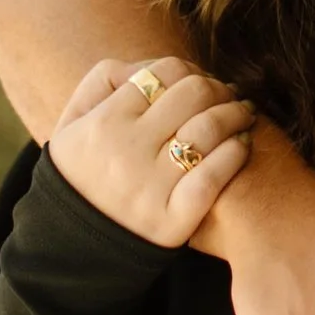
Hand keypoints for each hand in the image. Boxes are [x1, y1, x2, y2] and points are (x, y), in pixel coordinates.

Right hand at [46, 55, 257, 248]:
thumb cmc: (79, 175)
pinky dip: (236, 153)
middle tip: (226, 94)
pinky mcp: (172, 220)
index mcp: (104, 122)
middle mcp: (127, 151)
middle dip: (217, 87)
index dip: (189, 69)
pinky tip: (242, 145)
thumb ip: (102, 82)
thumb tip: (147, 67)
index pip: (164, 72)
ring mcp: (151, 187)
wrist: (71, 247)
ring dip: (236, 114)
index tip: (198, 79)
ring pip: (210, 129)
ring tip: (243, 113)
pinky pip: (215, 175)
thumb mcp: (71, 123)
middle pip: (193, 93)